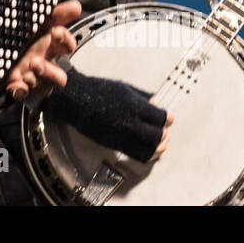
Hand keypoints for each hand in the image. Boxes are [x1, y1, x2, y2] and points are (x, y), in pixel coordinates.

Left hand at [7, 0, 81, 100]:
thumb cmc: (22, 36)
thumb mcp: (37, 20)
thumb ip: (56, 13)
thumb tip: (76, 6)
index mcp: (49, 46)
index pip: (67, 46)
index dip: (65, 40)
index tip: (56, 31)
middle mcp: (43, 63)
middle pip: (59, 77)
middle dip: (50, 72)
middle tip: (37, 61)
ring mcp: (31, 77)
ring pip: (44, 87)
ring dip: (36, 80)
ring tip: (27, 72)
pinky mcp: (17, 86)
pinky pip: (21, 93)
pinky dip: (19, 90)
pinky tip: (17, 86)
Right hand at [42, 68, 176, 162]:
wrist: (75, 98)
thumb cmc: (95, 90)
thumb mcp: (123, 87)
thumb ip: (142, 96)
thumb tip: (154, 102)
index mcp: (134, 106)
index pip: (161, 118)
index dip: (168, 118)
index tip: (168, 117)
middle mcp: (130, 123)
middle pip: (158, 136)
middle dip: (163, 133)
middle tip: (164, 130)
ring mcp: (122, 136)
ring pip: (150, 149)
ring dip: (159, 147)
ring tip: (160, 142)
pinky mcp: (115, 144)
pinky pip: (137, 155)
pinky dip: (148, 154)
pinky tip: (149, 149)